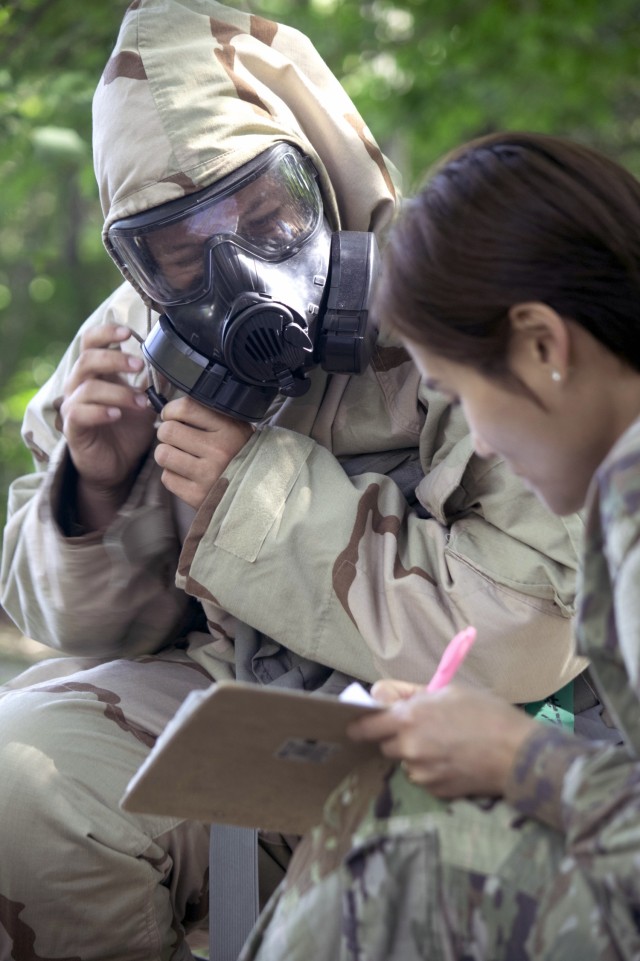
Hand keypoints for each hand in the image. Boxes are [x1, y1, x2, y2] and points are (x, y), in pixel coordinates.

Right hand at [60, 324, 156, 527]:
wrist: (115, 467)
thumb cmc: (127, 431)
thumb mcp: (146, 403)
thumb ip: (155, 382)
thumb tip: (177, 362)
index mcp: (97, 373)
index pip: (91, 342)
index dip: (106, 333)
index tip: (129, 333)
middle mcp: (80, 385)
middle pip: (88, 359)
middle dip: (115, 360)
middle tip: (139, 366)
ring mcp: (73, 406)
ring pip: (87, 387)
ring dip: (118, 391)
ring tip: (140, 402)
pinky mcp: (72, 428)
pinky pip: (79, 413)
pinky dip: (100, 411)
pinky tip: (117, 414)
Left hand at [155, 397, 253, 509]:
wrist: (258, 491)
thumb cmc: (240, 454)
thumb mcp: (235, 427)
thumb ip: (207, 414)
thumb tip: (166, 410)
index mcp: (230, 429)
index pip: (185, 407)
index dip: (171, 410)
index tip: (173, 415)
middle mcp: (219, 451)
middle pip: (168, 431)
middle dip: (168, 433)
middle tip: (177, 438)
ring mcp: (208, 475)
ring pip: (163, 454)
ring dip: (168, 454)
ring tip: (181, 456)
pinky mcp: (197, 496)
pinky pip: (167, 478)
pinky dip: (173, 475)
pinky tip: (188, 475)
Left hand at [348, 684, 536, 798]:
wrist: (518, 754)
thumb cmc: (487, 713)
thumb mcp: (449, 690)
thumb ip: (410, 694)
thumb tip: (381, 696)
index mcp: (409, 718)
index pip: (366, 726)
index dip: (360, 725)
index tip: (355, 726)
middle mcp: (409, 748)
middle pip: (386, 744)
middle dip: (398, 737)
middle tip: (424, 729)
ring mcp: (421, 772)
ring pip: (406, 761)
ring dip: (416, 754)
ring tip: (446, 745)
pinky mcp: (435, 791)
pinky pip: (423, 777)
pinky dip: (431, 769)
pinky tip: (453, 761)